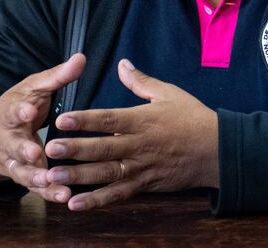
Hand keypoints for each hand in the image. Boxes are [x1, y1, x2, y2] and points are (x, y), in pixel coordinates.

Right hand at [0, 54, 85, 203]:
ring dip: (35, 177)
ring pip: (22, 171)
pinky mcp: (25, 176)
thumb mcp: (34, 88)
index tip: (29, 110)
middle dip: (23, 150)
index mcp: (12, 114)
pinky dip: (47, 193)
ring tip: (50, 181)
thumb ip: (57, 76)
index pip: (13, 111)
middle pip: (14, 146)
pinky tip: (64, 197)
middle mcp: (9, 139)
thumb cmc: (21, 106)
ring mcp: (15, 160)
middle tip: (35, 153)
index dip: (20, 111)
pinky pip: (35, 187)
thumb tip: (81, 58)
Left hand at [43, 59, 218, 210]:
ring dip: (79, 176)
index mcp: (144, 120)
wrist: (217, 149)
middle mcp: (140, 144)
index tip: (62, 119)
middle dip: (75, 149)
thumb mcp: (170, 94)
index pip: (110, 119)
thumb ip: (141, 82)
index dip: (85, 119)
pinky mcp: (146, 184)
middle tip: (49, 149)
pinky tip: (75, 204)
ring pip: (106, 172)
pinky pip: (118, 194)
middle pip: (103, 147)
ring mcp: (142, 167)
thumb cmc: (193, 118)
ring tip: (52, 177)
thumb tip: (122, 63)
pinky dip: (97, 200)